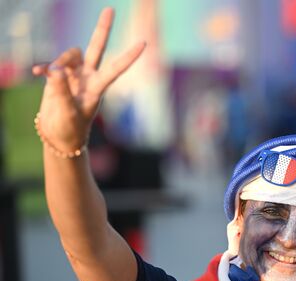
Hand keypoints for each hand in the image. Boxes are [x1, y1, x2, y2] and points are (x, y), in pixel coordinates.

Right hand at [32, 8, 144, 151]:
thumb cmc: (70, 129)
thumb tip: (57, 70)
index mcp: (98, 88)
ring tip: (51, 77)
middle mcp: (89, 77)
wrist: (60, 136)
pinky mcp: (59, 76)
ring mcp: (75, 75)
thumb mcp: (68, 113)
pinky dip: (44, 68)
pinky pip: (52, 64)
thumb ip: (62, 92)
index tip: (143, 44)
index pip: (116, 69)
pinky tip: (36, 74)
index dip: (129, 56)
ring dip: (60, 60)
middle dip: (102, 29)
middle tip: (110, 9)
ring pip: (70, 53)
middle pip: (96, 47)